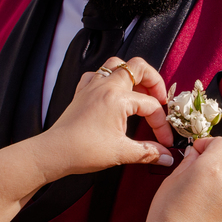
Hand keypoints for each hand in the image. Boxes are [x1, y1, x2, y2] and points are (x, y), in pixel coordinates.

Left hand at [39, 56, 175, 177]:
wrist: (54, 153)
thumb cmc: (83, 151)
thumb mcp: (121, 153)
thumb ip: (148, 152)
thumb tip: (167, 156)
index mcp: (118, 98)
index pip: (151, 106)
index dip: (161, 125)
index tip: (164, 141)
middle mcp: (106, 86)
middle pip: (138, 67)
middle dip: (155, 81)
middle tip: (160, 99)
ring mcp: (92, 86)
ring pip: (117, 64)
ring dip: (132, 74)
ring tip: (140, 92)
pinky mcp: (82, 92)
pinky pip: (97, 74)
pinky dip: (109, 78)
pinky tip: (113, 93)